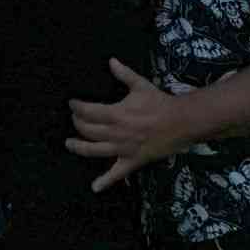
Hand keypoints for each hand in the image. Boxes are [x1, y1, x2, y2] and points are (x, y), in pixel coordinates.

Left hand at [65, 59, 189, 192]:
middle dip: (77, 123)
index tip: (71, 103)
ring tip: (69, 144)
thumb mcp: (141, 85)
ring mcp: (123, 149)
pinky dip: (105, 181)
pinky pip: (117, 174)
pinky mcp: (133, 161)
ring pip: (95, 151)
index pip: (88, 111)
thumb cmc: (160, 103)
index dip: (77, 107)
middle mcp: (116, 133)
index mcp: (116, 114)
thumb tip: (111, 61)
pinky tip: (95, 188)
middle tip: (74, 118)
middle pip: (88, 130)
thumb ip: (124, 74)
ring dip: (79, 147)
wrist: (181, 122)